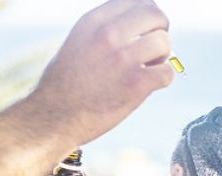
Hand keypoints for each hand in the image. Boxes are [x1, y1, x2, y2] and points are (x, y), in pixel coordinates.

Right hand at [30, 0, 173, 143]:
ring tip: (148, 68)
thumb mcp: (79, 41)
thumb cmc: (65, 84)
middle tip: (152, 48)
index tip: (144, 30)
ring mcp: (123, 59)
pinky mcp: (136, 83)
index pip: (136, 0)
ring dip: (162, 57)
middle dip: (160, 30)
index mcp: (94, 21)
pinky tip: (148, 85)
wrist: (54, 117)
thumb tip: (138, 28)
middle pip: (155, 14)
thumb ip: (106, 30)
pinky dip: (162, 80)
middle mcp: (109, 35)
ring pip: (164, 42)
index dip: (147, 16)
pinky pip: (167, 72)